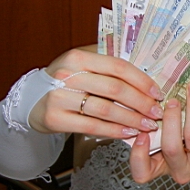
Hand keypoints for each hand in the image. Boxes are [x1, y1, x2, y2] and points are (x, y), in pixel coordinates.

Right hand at [31, 47, 163, 138]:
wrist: (32, 100)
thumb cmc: (67, 82)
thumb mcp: (83, 66)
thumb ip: (109, 66)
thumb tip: (148, 73)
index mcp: (78, 56)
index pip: (118, 66)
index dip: (142, 81)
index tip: (157, 93)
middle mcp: (67, 74)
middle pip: (114, 88)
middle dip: (141, 103)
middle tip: (156, 112)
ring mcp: (59, 96)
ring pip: (105, 109)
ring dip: (131, 119)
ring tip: (147, 125)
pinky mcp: (55, 118)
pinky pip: (92, 126)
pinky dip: (114, 130)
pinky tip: (128, 133)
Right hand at [130, 82, 189, 189]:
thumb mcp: (179, 132)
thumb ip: (164, 125)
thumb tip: (151, 98)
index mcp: (164, 165)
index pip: (143, 173)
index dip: (138, 156)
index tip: (141, 132)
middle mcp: (180, 170)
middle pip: (169, 148)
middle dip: (170, 119)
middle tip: (172, 100)